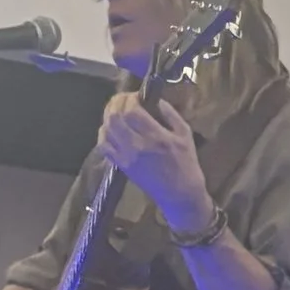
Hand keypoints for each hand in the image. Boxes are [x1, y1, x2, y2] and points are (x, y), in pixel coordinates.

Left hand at [99, 91, 210, 236]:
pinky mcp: (121, 166)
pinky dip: (103, 133)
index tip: (137, 96)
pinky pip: (104, 146)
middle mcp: (137, 146)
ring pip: (106, 130)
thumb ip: (170, 114)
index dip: (130, 98)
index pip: (131, 110)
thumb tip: (155, 99)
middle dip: (116, 102)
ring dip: (108, 115)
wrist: (179, 193)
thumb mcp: (185, 134)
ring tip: (117, 110)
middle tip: (123, 99)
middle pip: (114, 117)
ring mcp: (126, 157)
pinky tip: (110, 128)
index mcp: (155, 136)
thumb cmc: (186, 162)